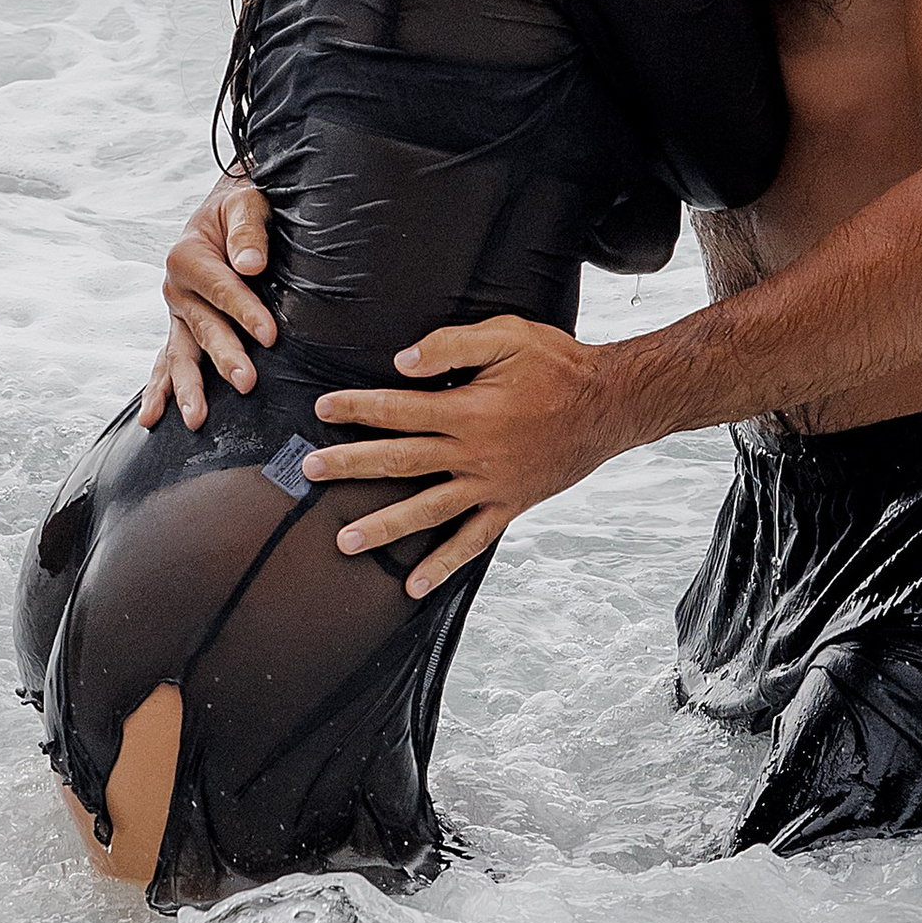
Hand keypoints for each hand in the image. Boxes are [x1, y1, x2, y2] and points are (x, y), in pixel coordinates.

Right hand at [136, 172, 278, 430]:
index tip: (270, 335)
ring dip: (188, 387)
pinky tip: (152, 419)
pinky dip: (159, 389)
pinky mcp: (181, 328)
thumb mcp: (246, 203)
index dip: (245, 311)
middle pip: (203, 327)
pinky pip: (167, 362)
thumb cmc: (240, 206)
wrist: (222, 209)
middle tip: (246, 382)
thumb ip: (248, 231)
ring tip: (197, 418)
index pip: (221, 288)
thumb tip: (250, 264)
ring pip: (181, 354)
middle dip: (224, 356)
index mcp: (188, 256)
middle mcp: (175, 287)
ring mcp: (176, 312)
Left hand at [302, 316, 627, 594]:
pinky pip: (472, 541)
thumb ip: (453, 345)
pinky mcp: (509, 506)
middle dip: (352, 466)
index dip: (358, 407)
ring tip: (345, 541)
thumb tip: (402, 361)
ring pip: (428, 510)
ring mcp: (491, 486)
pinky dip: (443, 564)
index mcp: (468, 410)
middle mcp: (474, 453)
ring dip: (385, 526)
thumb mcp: (509, 336)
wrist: (611, 405)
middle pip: (401, 461)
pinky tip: (414, 586)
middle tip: (310, 473)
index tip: (322, 409)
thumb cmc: (559, 364)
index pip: (400, 409)